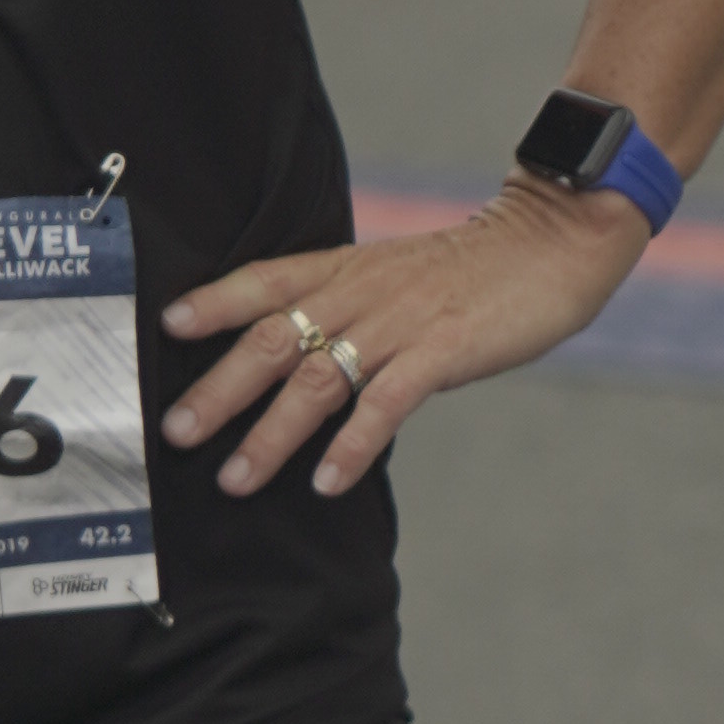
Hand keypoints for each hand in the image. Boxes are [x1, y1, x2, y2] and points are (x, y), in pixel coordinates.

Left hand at [159, 174, 653, 505]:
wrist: (555, 241)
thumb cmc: (477, 268)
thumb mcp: (400, 273)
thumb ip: (352, 306)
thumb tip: (304, 358)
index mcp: (349, 267)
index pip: (266, 278)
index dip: (214, 302)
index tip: (168, 328)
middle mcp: (363, 291)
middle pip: (273, 339)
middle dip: (220, 389)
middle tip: (177, 431)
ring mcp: (402, 322)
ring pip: (318, 379)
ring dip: (271, 434)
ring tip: (236, 477)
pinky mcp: (443, 351)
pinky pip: (385, 403)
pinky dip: (351, 446)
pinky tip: (327, 481)